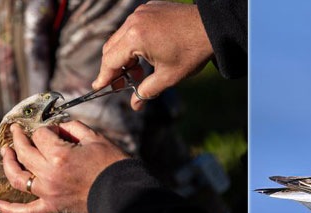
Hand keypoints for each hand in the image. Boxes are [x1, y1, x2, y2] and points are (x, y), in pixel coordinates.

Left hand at [0, 121, 128, 212]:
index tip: (56, 129)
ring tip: (4, 152)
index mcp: (59, 155)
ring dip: (7, 163)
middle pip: (24, 152)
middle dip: (19, 138)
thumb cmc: (113, 165)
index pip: (41, 135)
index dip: (47, 129)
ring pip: (17, 178)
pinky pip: (27, 212)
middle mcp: (49, 174)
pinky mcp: (53, 206)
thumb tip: (58, 127)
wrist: (125, 194)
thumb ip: (72, 128)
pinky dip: (9, 210)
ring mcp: (48, 192)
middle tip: (16, 130)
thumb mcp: (94, 138)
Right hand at [93, 1, 212, 110]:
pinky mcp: (149, 8)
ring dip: (125, 56)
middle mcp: (133, 21)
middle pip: (111, 48)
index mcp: (135, 37)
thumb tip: (135, 105)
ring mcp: (141, 12)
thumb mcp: (168, 77)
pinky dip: (134, 43)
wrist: (212, 28)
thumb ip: (146, 92)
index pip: (110, 60)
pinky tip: (146, 57)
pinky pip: (133, 27)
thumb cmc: (191, 52)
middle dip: (114, 68)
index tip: (98, 87)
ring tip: (138, 73)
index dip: (104, 77)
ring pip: (121, 37)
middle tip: (120, 86)